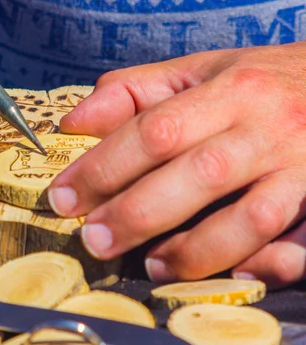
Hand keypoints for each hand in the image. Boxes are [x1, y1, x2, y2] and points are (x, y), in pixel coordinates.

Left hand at [47, 43, 305, 289]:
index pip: (156, 130)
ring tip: (152, 266)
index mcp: (231, 90)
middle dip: (136, 214)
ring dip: (195, 250)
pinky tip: (234, 274)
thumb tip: (72, 124)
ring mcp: (304, 169)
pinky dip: (268, 264)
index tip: (63, 197)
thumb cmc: (258, 82)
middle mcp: (269, 128)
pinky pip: (300, 243)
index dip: (104, 167)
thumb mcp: (198, 70)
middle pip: (197, 175)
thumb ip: (133, 92)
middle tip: (93, 241)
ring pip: (251, 218)